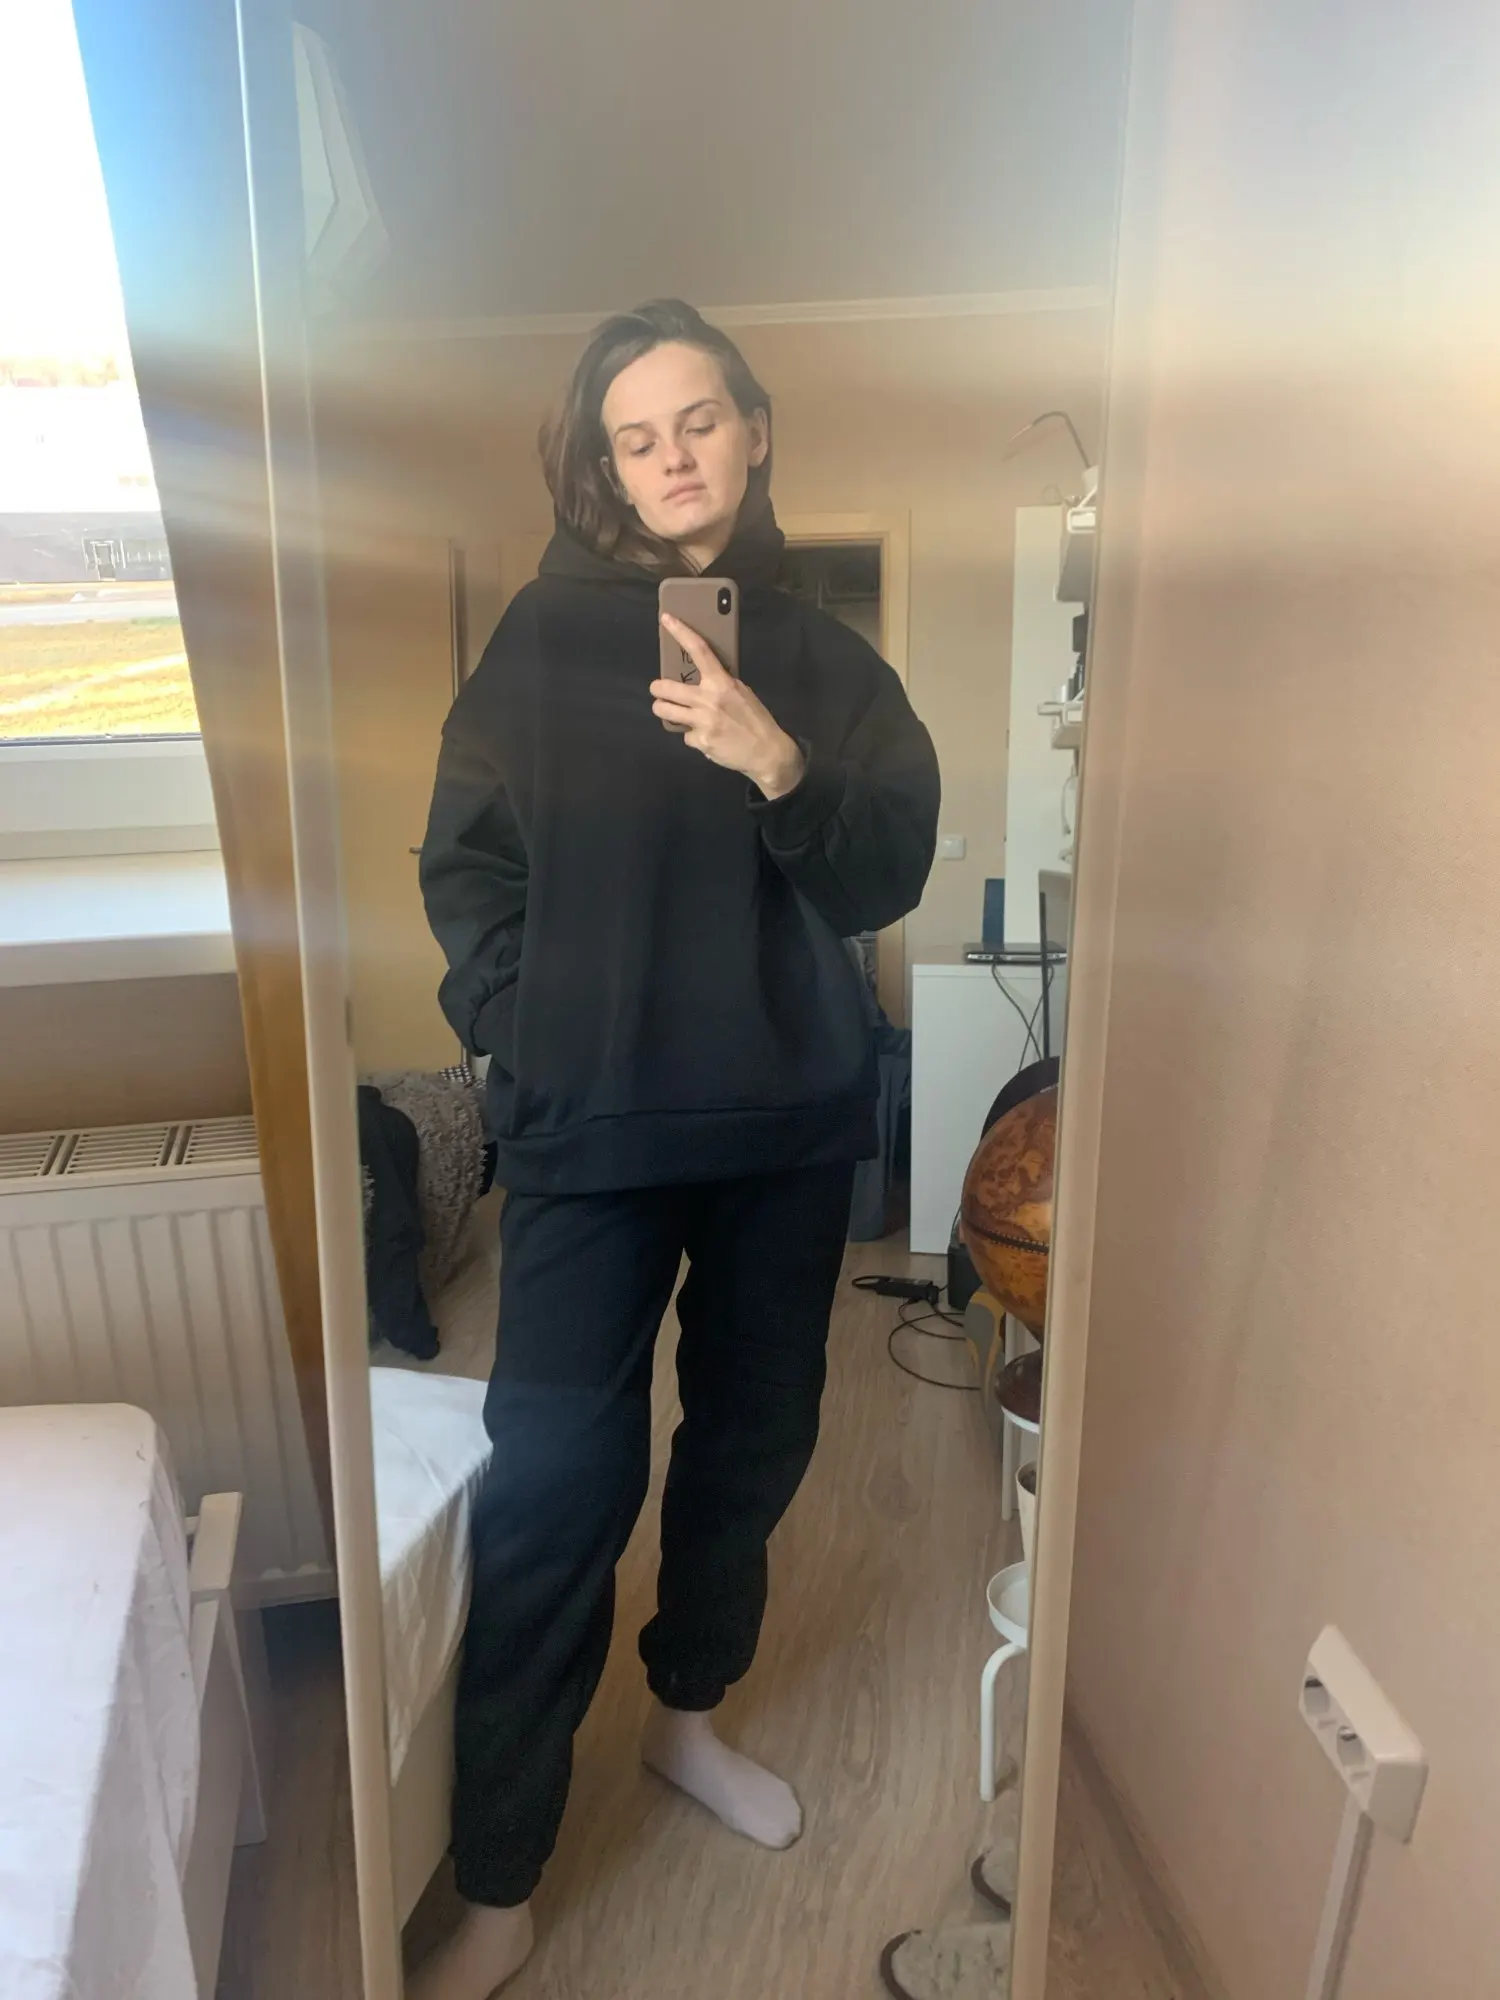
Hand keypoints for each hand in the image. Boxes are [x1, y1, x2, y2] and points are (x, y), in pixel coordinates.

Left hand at [652, 612, 806, 799]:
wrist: (767, 752)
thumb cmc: (755, 718)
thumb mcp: (742, 692)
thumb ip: (721, 684)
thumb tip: (702, 678)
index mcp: (722, 682)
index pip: (699, 650)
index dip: (680, 632)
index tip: (666, 619)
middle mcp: (708, 699)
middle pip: (665, 687)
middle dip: (657, 689)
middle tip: (659, 691)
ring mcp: (702, 721)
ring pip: (665, 710)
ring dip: (665, 710)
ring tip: (672, 711)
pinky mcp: (700, 741)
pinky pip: (685, 735)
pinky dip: (692, 736)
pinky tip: (706, 737)